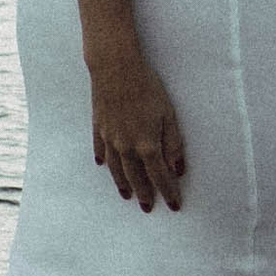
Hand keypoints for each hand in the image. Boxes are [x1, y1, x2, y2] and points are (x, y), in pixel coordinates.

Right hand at [88, 46, 186, 210]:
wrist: (115, 68)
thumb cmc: (147, 88)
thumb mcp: (168, 114)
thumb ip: (173, 143)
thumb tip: (177, 169)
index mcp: (146, 144)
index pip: (159, 176)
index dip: (168, 191)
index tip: (174, 205)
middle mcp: (126, 147)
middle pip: (136, 177)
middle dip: (144, 194)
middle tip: (148, 208)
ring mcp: (109, 138)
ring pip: (116, 169)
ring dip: (122, 184)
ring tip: (127, 195)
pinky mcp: (98, 127)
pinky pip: (100, 150)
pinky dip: (104, 161)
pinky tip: (104, 166)